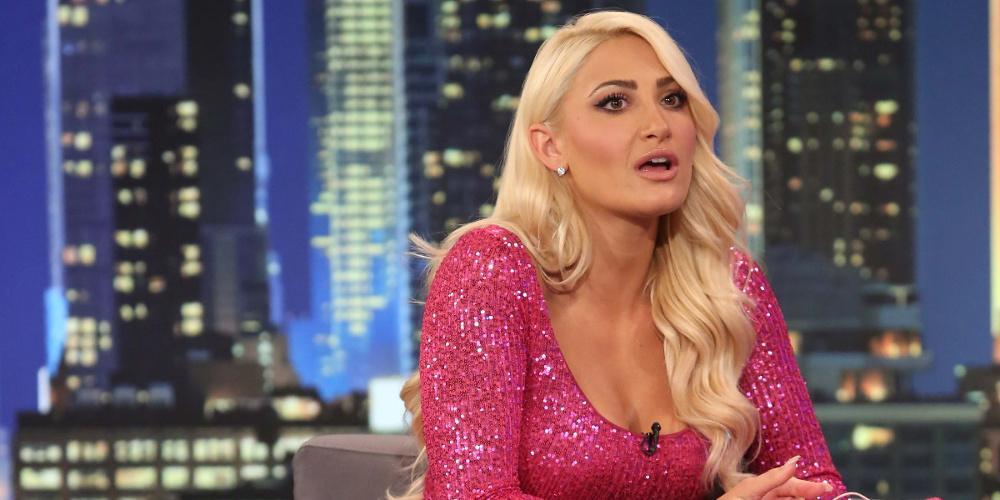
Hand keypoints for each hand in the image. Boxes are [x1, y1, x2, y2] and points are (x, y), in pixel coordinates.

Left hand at [719, 456, 833, 499]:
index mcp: (763, 488)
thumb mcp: (750, 490)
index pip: (791, 486)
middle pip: (794, 496)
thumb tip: (794, 462)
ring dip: (801, 498)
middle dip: (808, 494)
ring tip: (813, 494)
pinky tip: (801, 498)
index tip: (825, 488)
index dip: (808, 487)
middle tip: (824, 492)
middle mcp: (767, 497)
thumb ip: (772, 478)